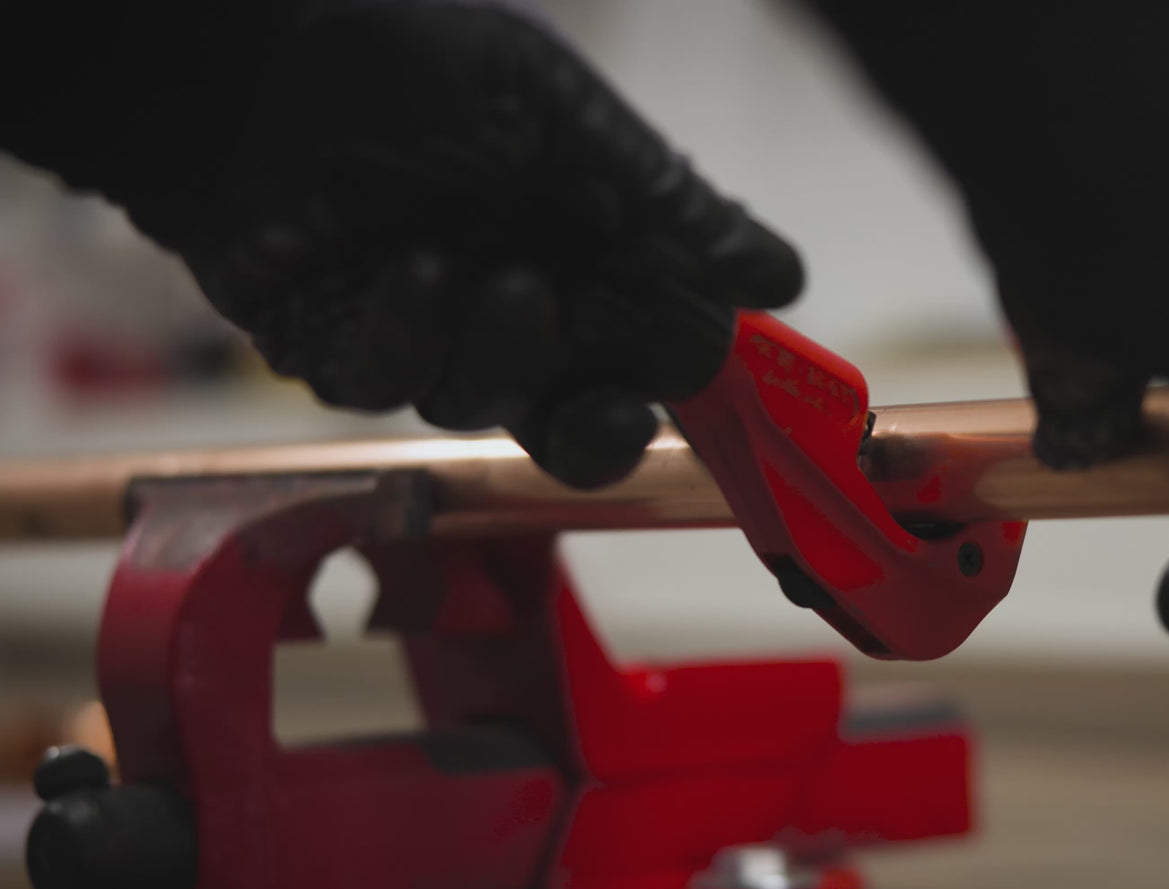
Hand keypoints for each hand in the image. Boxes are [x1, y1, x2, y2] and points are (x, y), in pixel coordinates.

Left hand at [117, 0, 802, 485]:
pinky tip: (410, 269)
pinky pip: (392, 385)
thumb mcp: (562, 112)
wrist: (261, 54)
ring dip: (501, 349)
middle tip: (610, 393)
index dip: (691, 380)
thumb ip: (664, 198)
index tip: (715, 373)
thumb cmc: (416, 67)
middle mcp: (520, 318)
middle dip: (603, 428)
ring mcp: (433, 341)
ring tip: (488, 272)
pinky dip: (411, 333)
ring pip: (487, 405)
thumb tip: (781, 275)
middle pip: (583, 429)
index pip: (663, 358)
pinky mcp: (347, 352)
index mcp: (589, 265)